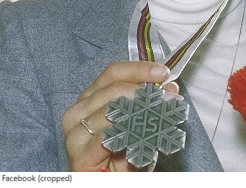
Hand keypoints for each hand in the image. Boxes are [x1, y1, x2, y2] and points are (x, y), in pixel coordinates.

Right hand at [62, 61, 177, 170]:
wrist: (111, 186)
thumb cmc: (123, 158)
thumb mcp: (141, 126)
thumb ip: (152, 104)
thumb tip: (170, 86)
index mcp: (90, 98)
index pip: (113, 73)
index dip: (139, 69)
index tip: (163, 72)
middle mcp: (77, 111)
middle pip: (113, 88)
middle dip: (145, 92)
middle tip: (169, 98)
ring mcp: (75, 134)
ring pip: (111, 111)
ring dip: (142, 112)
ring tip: (162, 117)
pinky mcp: (79, 157)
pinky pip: (107, 137)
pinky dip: (128, 133)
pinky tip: (142, 135)